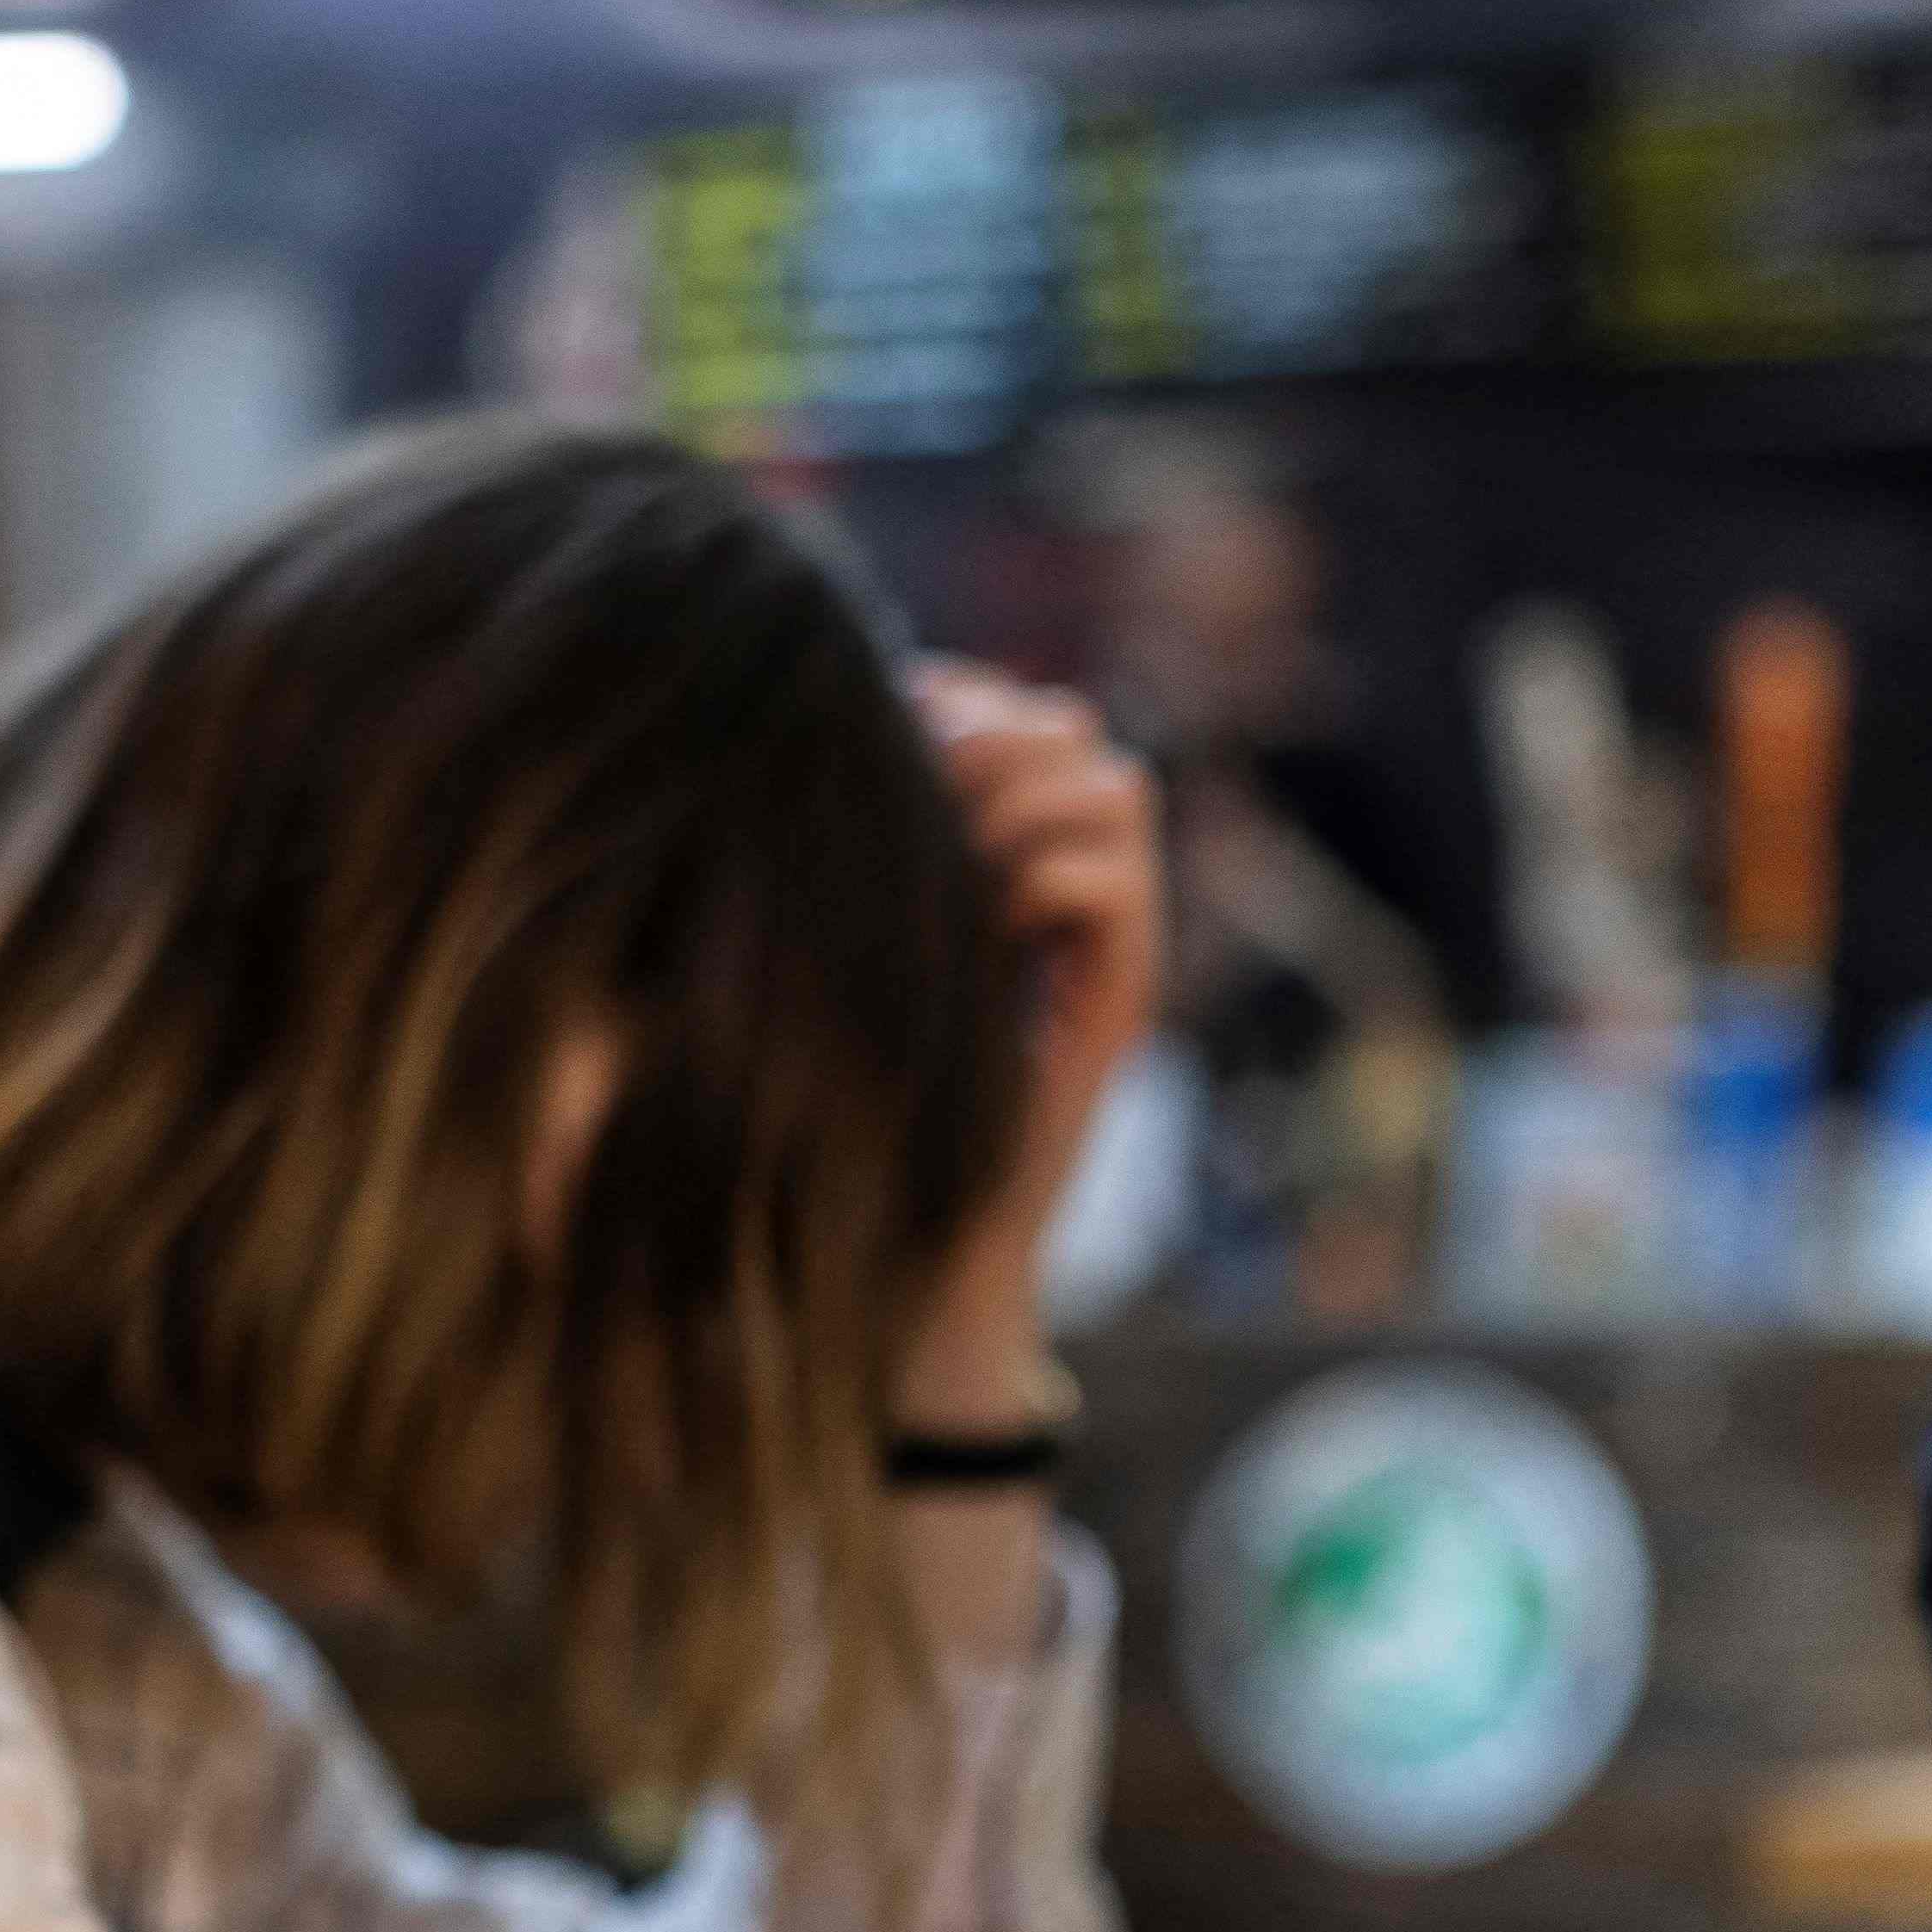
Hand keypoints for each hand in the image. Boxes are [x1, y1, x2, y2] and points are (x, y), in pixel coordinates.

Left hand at [898, 662, 1168, 1428]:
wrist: (891, 1235)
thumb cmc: (826, 1087)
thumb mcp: (825, 934)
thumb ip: (849, 840)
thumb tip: (812, 728)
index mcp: (993, 846)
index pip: (1014, 703)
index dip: (954, 697)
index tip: (877, 742)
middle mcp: (1060, 880)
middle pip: (1069, 724)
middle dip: (993, 734)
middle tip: (923, 794)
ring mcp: (1099, 939)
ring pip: (1113, 783)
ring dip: (1027, 799)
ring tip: (961, 859)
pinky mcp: (1117, 1002)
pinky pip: (1119, 882)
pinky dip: (1052, 878)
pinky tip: (990, 925)